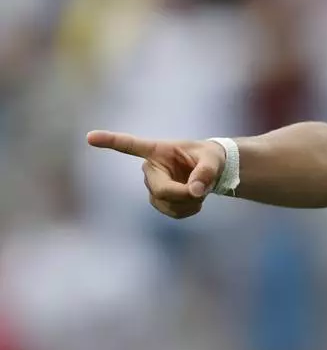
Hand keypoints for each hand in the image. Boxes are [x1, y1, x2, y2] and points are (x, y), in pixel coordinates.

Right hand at [87, 130, 226, 219]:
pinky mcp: (158, 200)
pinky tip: (195, 199)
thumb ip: (206, 172)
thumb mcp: (214, 159)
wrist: (211, 172)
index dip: (110, 141)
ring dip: (189, 203)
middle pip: (161, 190)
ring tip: (200, 190)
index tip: (90, 136)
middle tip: (202, 190)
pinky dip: (189, 210)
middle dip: (184, 194)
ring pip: (167, 204)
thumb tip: (195, 190)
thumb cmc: (210, 158)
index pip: (130, 146)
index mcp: (158, 150)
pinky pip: (173, 213)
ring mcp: (152, 186)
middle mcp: (149, 168)